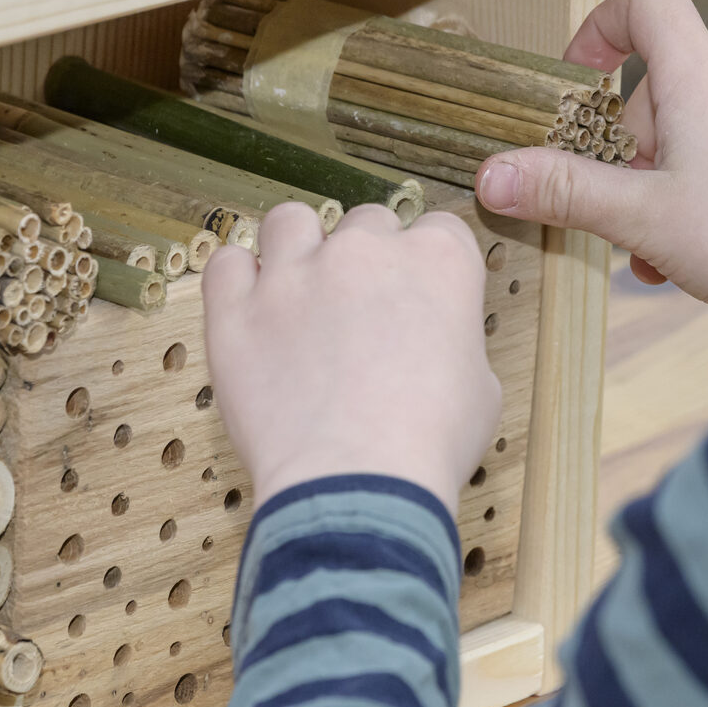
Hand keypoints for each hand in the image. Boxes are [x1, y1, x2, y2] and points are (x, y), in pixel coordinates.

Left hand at [203, 202, 499, 516]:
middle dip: (366, 259)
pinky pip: (226, 264)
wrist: (357, 484)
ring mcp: (295, 274)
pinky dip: (236, 279)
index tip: (416, 295)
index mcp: (437, 262)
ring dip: (298, 248)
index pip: (438, 229)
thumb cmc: (426, 447)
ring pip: (291, 222)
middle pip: (366, 222)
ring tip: (298, 292)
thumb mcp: (480, 388)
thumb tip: (437, 345)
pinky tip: (250, 307)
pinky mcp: (237, 309)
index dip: (426, 264)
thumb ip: (456, 341)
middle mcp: (366, 251)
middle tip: (360, 310)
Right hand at [474, 0, 707, 352]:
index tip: (585, 77)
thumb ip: (561, 191)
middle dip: (642, 143)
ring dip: (688, 171)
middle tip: (633, 212)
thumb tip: (491, 177)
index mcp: (705, 77)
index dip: (604, 24)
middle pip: (676, 81)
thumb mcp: (637, 220)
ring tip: (679, 246)